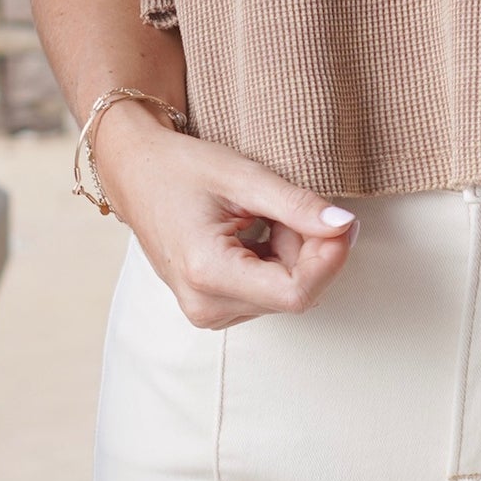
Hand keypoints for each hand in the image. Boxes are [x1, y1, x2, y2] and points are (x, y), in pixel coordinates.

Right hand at [92, 100, 359, 328]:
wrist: (135, 174)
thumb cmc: (182, 168)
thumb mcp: (242, 176)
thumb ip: (296, 205)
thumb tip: (345, 226)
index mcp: (208, 274)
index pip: (296, 293)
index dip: (329, 260)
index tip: (344, 223)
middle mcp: (206, 306)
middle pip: (293, 293)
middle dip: (308, 250)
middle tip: (291, 204)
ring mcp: (207, 312)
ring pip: (284, 293)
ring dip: (292, 254)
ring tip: (262, 214)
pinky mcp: (211, 308)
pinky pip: (267, 293)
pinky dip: (276, 260)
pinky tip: (254, 230)